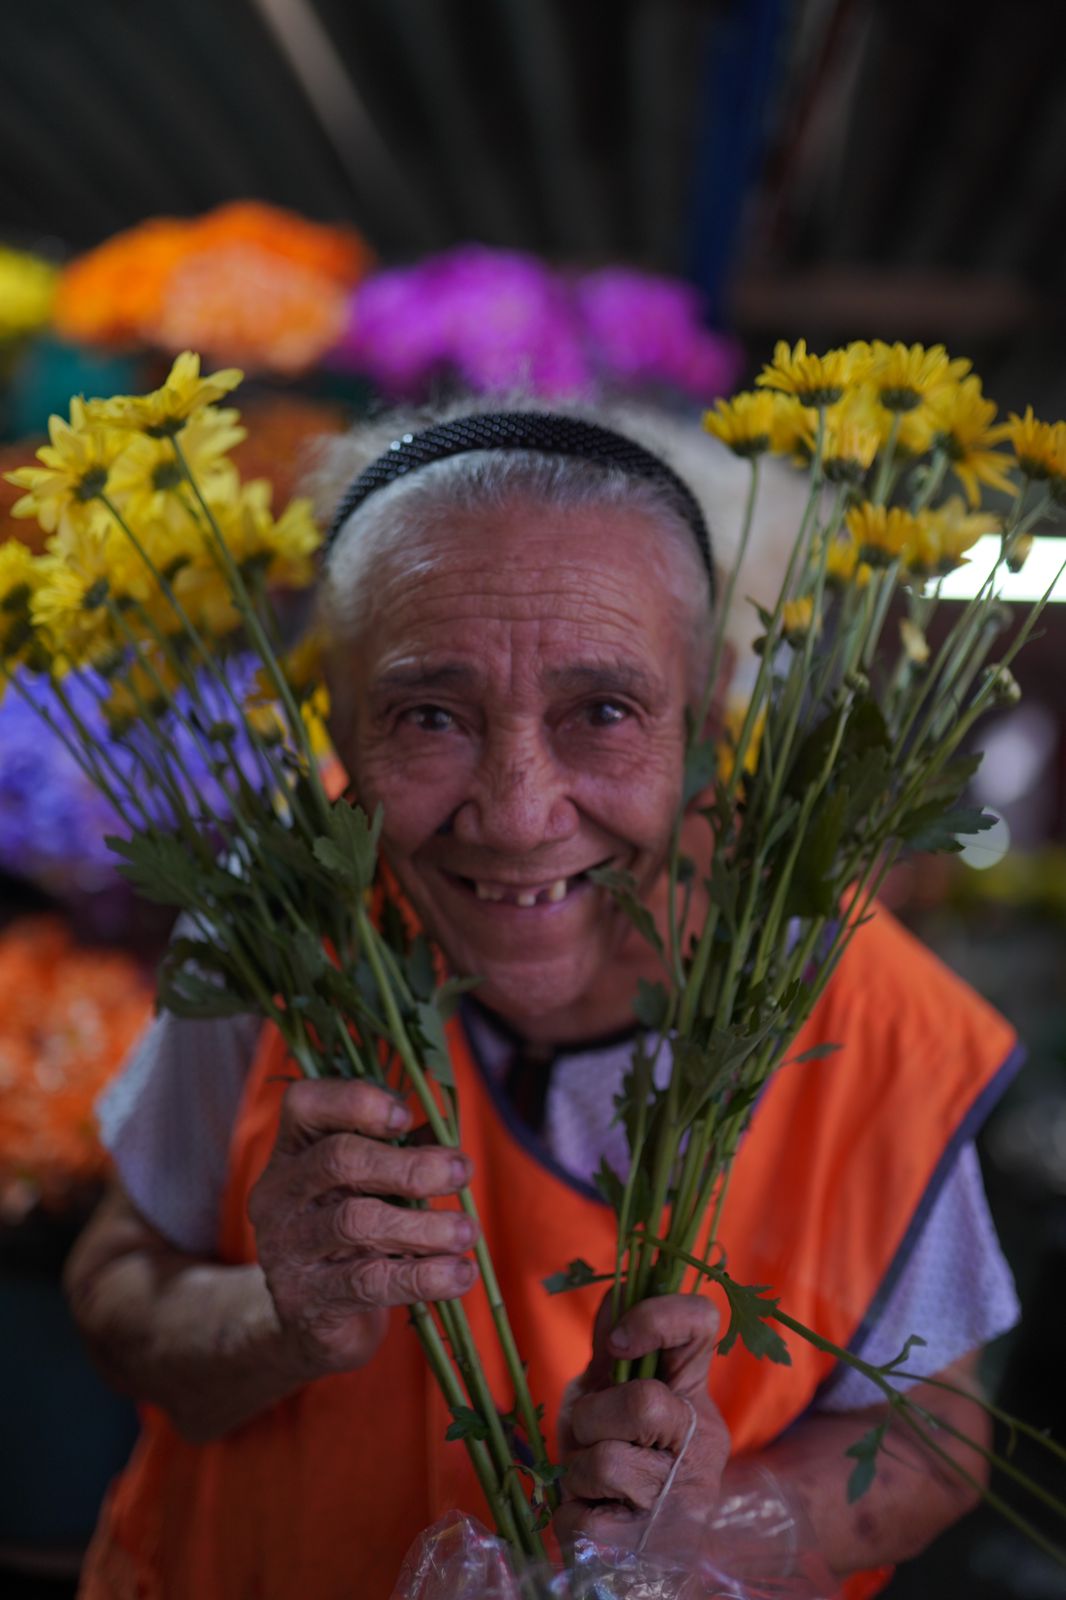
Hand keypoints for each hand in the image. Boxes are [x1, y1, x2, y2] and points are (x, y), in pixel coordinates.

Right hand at [248, 1078, 478, 1380]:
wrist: (311, 1325)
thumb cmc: (350, 1238)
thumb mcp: (367, 1189)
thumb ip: (398, 1153)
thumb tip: (445, 1134)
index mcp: (291, 1152)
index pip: (306, 1106)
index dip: (356, 1102)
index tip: (406, 1117)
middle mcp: (278, 1195)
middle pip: (338, 1160)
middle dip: (408, 1165)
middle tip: (461, 1172)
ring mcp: (286, 1250)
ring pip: (356, 1222)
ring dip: (425, 1225)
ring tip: (468, 1231)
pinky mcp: (307, 1301)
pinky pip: (370, 1282)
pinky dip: (425, 1277)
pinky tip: (461, 1274)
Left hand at [554, 1293, 729, 1551]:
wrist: (639, 1557)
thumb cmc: (621, 1459)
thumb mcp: (615, 1396)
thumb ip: (615, 1352)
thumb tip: (617, 1287)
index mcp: (695, 1394)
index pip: (701, 1323)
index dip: (657, 1316)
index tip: (619, 1343)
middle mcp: (702, 1443)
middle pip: (644, 1401)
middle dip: (592, 1416)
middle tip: (589, 1434)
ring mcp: (681, 1500)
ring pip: (606, 1462)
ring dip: (575, 1470)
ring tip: (590, 1482)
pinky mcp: (649, 1550)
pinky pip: (583, 1520)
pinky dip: (569, 1516)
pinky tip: (591, 1517)